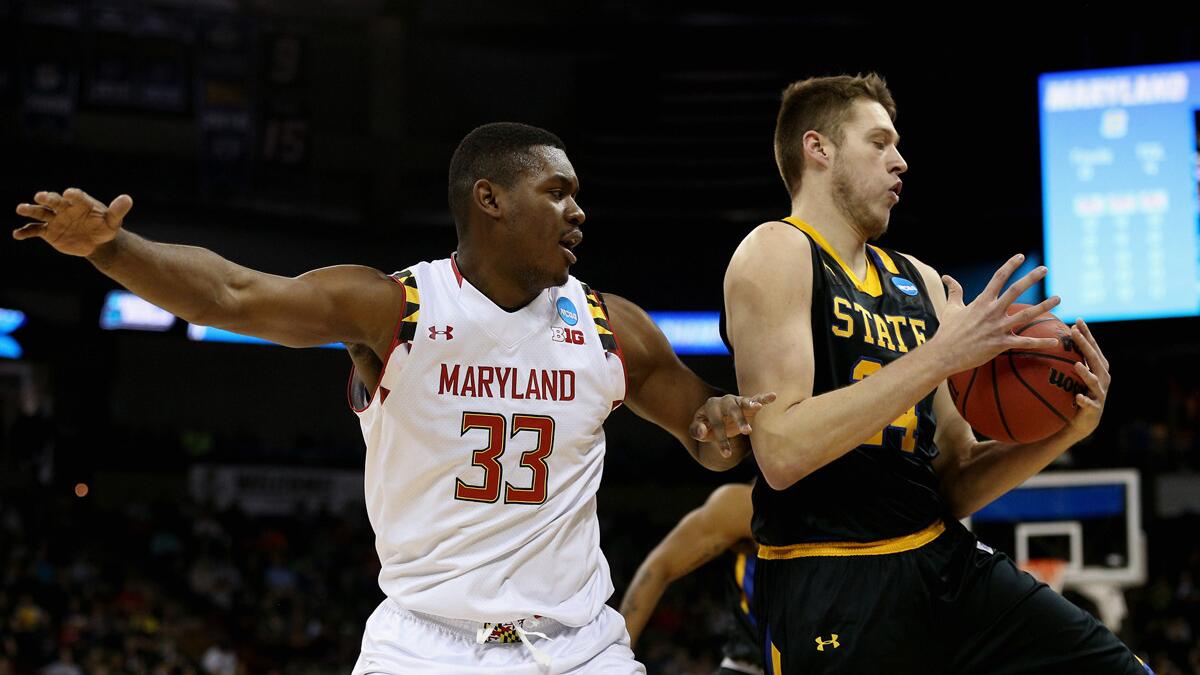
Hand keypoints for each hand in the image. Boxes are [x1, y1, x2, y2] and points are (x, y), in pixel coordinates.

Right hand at [14, 188, 131, 256]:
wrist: (96, 241)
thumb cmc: (105, 227)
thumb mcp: (113, 220)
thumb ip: (118, 210)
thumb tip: (128, 198)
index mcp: (80, 202)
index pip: (76, 196)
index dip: (72, 195)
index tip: (69, 193)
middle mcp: (64, 207)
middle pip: (54, 201)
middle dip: (47, 198)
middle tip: (40, 196)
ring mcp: (55, 218)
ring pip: (40, 212)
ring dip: (30, 210)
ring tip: (21, 209)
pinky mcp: (48, 231)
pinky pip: (34, 230)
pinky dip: (25, 232)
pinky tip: (17, 234)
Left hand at [689, 392, 777, 456]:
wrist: (714, 418)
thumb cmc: (706, 426)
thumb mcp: (697, 430)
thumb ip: (696, 431)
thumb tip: (702, 432)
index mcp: (711, 406)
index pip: (716, 423)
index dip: (721, 439)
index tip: (726, 454)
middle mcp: (724, 400)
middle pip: (731, 409)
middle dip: (739, 420)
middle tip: (747, 432)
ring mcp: (737, 400)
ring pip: (744, 402)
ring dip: (751, 405)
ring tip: (758, 407)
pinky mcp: (748, 403)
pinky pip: (756, 399)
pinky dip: (763, 398)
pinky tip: (773, 396)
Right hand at [931, 253, 1062, 374]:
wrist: (944, 354)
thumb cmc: (947, 332)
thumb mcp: (950, 308)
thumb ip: (954, 291)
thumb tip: (946, 277)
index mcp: (981, 302)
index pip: (998, 278)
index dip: (1010, 265)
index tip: (1021, 256)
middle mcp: (992, 312)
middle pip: (1015, 290)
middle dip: (1031, 278)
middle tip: (1045, 269)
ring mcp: (997, 328)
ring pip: (1026, 314)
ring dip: (1044, 306)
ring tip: (1058, 298)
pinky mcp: (1000, 345)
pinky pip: (1025, 343)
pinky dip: (1041, 343)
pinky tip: (1055, 342)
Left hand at [1062, 319, 1108, 438]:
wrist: (1079, 424)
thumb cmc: (1073, 394)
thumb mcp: (1067, 376)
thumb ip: (1062, 360)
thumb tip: (1041, 340)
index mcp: (1098, 369)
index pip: (1093, 348)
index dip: (1087, 334)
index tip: (1078, 320)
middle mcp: (1102, 379)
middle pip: (1095, 359)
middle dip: (1086, 345)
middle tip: (1075, 333)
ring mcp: (1100, 394)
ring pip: (1095, 381)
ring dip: (1086, 373)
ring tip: (1076, 365)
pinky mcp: (1095, 410)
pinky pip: (1090, 405)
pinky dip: (1085, 400)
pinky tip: (1078, 396)